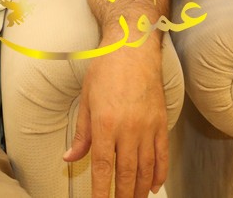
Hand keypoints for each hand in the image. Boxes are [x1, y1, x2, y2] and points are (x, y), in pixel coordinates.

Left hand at [64, 45, 167, 197]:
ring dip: (139, 190)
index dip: (101, 191)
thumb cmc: (105, 70)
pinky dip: (159, 173)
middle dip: (122, 196)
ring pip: (145, 168)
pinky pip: (162, 154)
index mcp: (105, 124)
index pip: (103, 168)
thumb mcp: (86, 100)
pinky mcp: (160, 121)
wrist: (132, 48)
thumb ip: (82, 134)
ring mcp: (147, 126)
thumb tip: (70, 158)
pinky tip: (154, 185)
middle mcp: (128, 129)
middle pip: (126, 173)